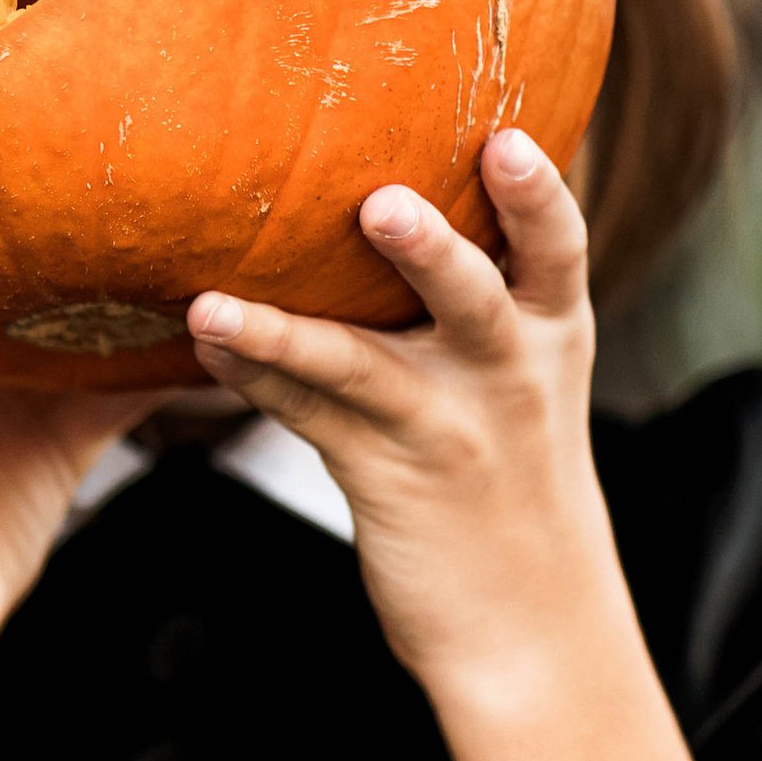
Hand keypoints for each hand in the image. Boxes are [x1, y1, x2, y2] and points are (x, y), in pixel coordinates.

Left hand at [185, 129, 715, 760]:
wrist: (532, 627)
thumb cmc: (510, 480)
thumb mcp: (522, 382)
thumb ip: (484, 298)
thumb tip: (400, 191)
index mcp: (553, 336)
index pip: (560, 249)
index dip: (539, 192)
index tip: (508, 133)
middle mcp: (510, 377)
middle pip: (480, 297)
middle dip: (434, 247)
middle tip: (380, 200)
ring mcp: (447, 432)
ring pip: (368, 367)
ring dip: (289, 329)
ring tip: (218, 303)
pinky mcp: (388, 480)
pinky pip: (308, 420)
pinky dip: (253, 376)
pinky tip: (202, 341)